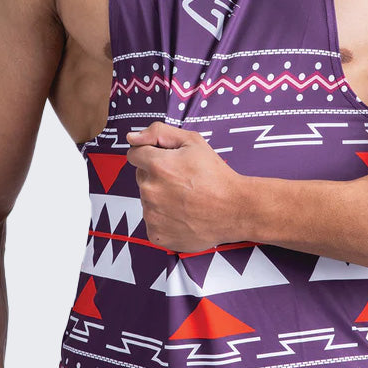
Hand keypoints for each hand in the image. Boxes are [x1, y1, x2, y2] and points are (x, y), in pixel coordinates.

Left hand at [125, 121, 246, 253]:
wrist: (235, 210)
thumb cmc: (216, 176)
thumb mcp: (193, 141)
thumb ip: (158, 132)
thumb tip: (132, 138)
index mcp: (157, 166)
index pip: (135, 154)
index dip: (151, 154)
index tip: (166, 161)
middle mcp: (151, 191)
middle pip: (142, 177)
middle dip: (157, 176)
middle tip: (182, 180)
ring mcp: (152, 215)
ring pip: (147, 200)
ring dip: (160, 198)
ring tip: (185, 199)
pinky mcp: (157, 234)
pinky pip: (152, 222)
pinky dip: (164, 219)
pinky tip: (182, 215)